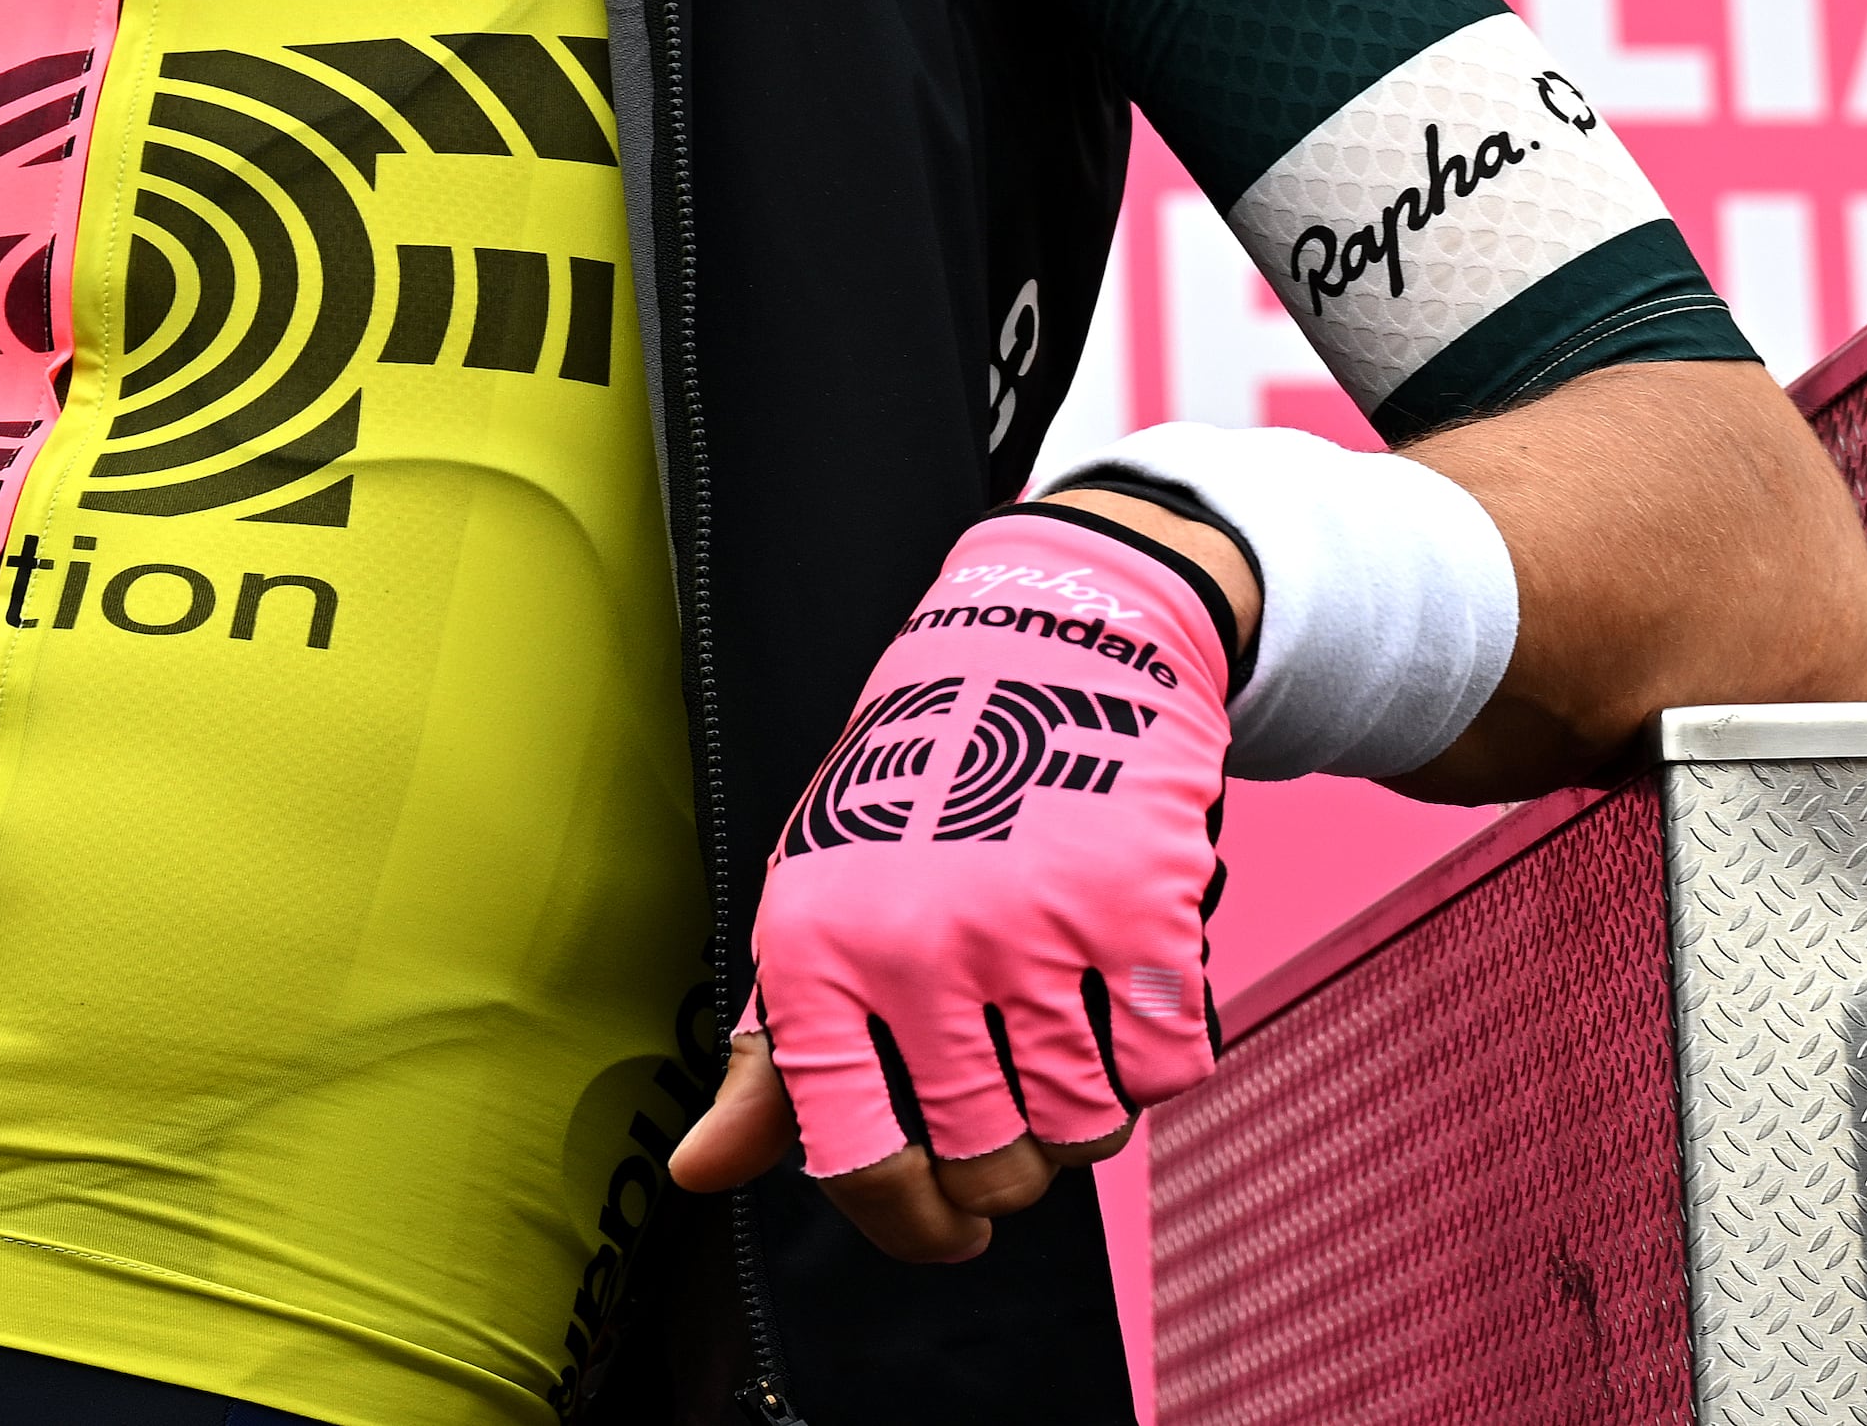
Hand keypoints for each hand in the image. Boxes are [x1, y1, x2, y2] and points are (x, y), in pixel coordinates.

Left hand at [669, 505, 1238, 1262]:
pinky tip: (1125, 1016)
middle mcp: (919, 946)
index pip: (852, 1160)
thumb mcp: (814, 898)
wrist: (1049, 636)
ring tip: (1067, 1067)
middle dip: (1006, 1183)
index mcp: (817, 950)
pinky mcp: (1140, 911)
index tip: (941, 1230)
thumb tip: (702, 1174)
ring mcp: (1034, 929)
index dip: (904, 1224)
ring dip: (1085, 1127)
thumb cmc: (920, 784)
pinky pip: (1165, 1074)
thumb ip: (769, 1053)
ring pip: (1083, 1133)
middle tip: (1013, 1143)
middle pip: (986, 1167)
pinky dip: (1156, 1068)